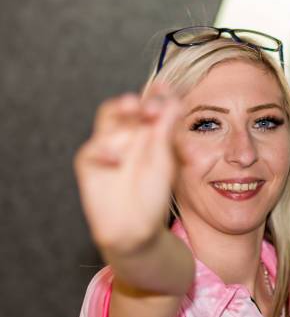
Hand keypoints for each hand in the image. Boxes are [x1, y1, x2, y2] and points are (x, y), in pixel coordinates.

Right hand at [73, 83, 187, 254]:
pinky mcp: (90, 165)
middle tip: (149, 107)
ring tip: (135, 116)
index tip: (165, 87)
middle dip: (135, 102)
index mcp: (146, 133)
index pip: (147, 106)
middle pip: (123, 108)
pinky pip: (92, 150)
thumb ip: (166, 131)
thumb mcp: (165, 160)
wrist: (137, 229)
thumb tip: (174, 100)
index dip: (155, 94)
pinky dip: (105, 150)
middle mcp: (125, 136)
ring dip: (120, 114)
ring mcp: (107, 148)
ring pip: (107, 121)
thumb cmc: (153, 195)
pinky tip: (118, 159)